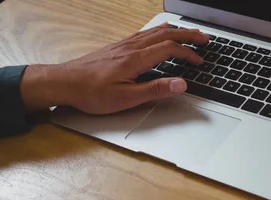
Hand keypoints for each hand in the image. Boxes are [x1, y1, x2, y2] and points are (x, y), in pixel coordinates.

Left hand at [20, 23, 208, 113]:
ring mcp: (124, 45)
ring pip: (155, 32)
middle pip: (166, 35)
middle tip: (205, 39)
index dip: (188, 54)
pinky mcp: (118, 47)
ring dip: (176, 31)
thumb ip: (156, 90)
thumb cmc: (92, 93)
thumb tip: (181, 84)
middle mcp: (131, 47)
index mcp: (136, 59)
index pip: (170, 49)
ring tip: (189, 34)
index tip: (199, 62)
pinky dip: (160, 31)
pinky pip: (144, 33)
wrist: (65, 83)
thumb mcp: (127, 98)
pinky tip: (161, 33)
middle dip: (189, 35)